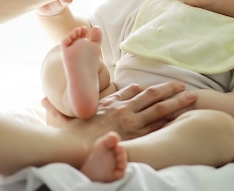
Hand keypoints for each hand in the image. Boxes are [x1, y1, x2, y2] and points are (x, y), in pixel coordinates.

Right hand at [42, 81, 195, 141]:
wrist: (76, 146)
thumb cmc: (68, 136)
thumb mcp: (59, 120)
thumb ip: (53, 110)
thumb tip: (41, 100)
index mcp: (106, 105)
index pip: (126, 93)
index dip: (138, 90)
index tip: (146, 87)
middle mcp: (121, 109)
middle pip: (148, 96)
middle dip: (166, 90)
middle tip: (182, 86)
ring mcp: (131, 120)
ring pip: (159, 108)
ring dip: (176, 101)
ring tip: (192, 96)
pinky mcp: (137, 133)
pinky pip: (159, 124)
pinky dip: (172, 118)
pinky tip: (185, 116)